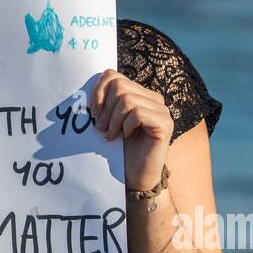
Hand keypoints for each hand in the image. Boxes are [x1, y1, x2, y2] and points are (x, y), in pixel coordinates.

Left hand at [89, 69, 172, 192]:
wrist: (135, 176)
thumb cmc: (120, 149)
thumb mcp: (109, 121)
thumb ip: (105, 102)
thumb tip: (88, 85)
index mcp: (140, 94)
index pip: (113, 75)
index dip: (98, 91)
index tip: (93, 112)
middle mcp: (154, 98)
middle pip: (119, 85)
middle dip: (105, 107)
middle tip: (100, 128)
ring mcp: (162, 110)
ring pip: (127, 99)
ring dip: (113, 120)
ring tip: (111, 135)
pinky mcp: (165, 123)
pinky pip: (137, 113)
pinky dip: (125, 126)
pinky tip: (125, 137)